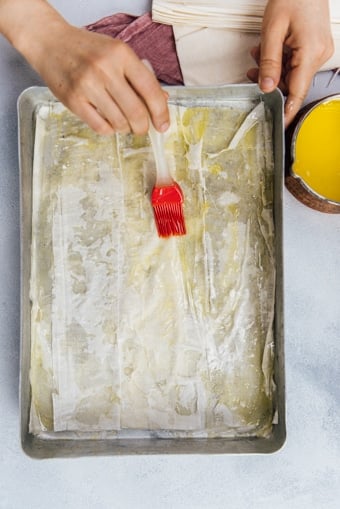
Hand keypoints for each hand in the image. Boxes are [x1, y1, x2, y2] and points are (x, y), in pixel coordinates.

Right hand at [31, 26, 169, 135]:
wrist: (51, 43)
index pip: (150, 90)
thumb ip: (140, 76)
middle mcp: (105, 69)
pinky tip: (108, 123)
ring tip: (123, 123)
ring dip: (125, 129)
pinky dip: (109, 130)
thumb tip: (163, 100)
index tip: (163, 125)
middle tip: (141, 128)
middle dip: (142, 127)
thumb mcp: (118, 54)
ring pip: (118, 122)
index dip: (161, 112)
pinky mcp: (73, 100)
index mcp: (122, 54)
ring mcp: (88, 85)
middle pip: (136, 111)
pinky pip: (100, 127)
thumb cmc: (88, 50)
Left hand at [247, 0, 333, 125]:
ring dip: (273, 69)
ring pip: (292, 73)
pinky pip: (296, 62)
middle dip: (271, 82)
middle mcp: (319, 55)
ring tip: (258, 55)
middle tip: (253, 73)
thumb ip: (269, 62)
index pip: (298, 92)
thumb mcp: (273, 31)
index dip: (287, 111)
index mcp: (310, 53)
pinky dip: (281, 60)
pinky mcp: (315, 46)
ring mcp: (319, 50)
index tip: (280, 125)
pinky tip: (268, 50)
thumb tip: (266, 87)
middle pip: (293, 83)